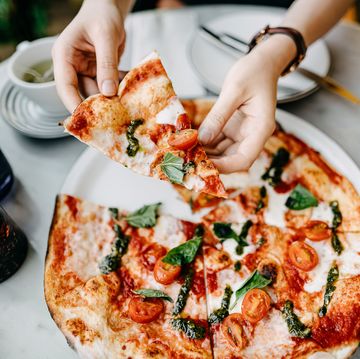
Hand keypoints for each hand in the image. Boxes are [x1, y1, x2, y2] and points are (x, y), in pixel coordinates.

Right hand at [52, 0, 125, 112]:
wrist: (109, 8)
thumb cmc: (102, 15)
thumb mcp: (106, 37)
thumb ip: (106, 64)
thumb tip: (108, 91)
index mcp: (64, 56)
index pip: (65, 86)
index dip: (74, 104)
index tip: (86, 120)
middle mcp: (72, 66)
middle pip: (82, 93)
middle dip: (99, 105)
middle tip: (116, 116)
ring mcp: (86, 71)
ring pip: (97, 93)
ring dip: (112, 98)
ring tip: (128, 103)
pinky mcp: (98, 74)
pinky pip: (108, 87)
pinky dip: (119, 90)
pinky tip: (131, 91)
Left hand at [198, 35, 295, 172]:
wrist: (262, 63)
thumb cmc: (254, 72)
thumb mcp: (234, 90)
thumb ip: (218, 116)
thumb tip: (202, 139)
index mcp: (261, 129)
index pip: (244, 159)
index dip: (224, 167)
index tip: (204, 166)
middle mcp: (253, 136)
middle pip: (232, 159)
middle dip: (211, 162)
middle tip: (188, 159)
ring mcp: (242, 134)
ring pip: (223, 153)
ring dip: (206, 154)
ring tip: (186, 152)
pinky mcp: (233, 129)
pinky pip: (218, 142)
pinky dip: (205, 143)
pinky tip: (190, 142)